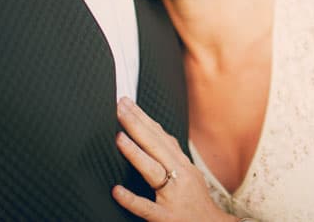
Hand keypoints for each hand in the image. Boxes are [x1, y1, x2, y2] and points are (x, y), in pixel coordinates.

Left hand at [112, 97, 234, 221]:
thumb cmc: (196, 202)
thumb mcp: (189, 174)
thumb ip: (171, 156)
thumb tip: (153, 133)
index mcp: (182, 164)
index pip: (161, 136)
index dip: (143, 118)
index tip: (127, 103)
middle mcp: (180, 176)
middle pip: (156, 146)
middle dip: (137, 125)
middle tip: (119, 107)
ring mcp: (173, 196)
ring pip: (153, 171)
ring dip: (136, 153)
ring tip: (119, 137)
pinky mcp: (166, 217)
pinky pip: (147, 208)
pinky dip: (132, 199)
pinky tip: (117, 190)